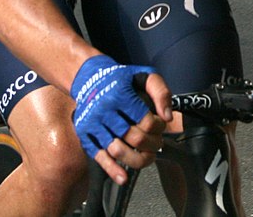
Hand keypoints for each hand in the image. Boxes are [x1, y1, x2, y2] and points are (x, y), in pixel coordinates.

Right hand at [71, 55, 171, 184]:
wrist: (89, 78)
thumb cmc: (121, 78)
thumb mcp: (145, 75)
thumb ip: (161, 92)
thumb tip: (168, 117)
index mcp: (120, 94)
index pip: (147, 121)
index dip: (160, 127)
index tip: (161, 124)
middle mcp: (104, 110)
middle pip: (135, 138)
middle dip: (152, 144)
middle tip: (157, 142)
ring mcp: (93, 124)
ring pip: (118, 151)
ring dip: (138, 159)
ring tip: (148, 156)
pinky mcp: (85, 134)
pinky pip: (99, 157)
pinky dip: (112, 170)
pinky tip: (123, 178)